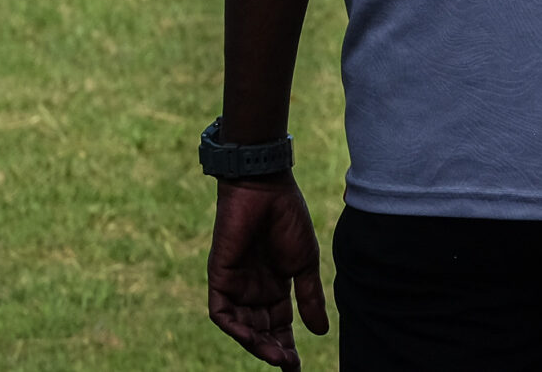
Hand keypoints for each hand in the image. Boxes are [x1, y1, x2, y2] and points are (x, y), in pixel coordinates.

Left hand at [208, 177, 327, 367]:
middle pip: (261, 331)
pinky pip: (222, 313)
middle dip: (273, 350)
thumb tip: (321, 332)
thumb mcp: (304, 263)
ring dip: (257, 344)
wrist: (266, 188)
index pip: (278, 325)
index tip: (297, 365)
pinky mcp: (220, 277)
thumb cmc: (288, 218)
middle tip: (288, 364)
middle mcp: (253, 289)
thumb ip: (309, 297)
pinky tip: (252, 338)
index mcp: (275, 285)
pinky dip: (235, 329)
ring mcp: (235, 284)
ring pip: (242, 327)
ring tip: (277, 357)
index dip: (287, 345)